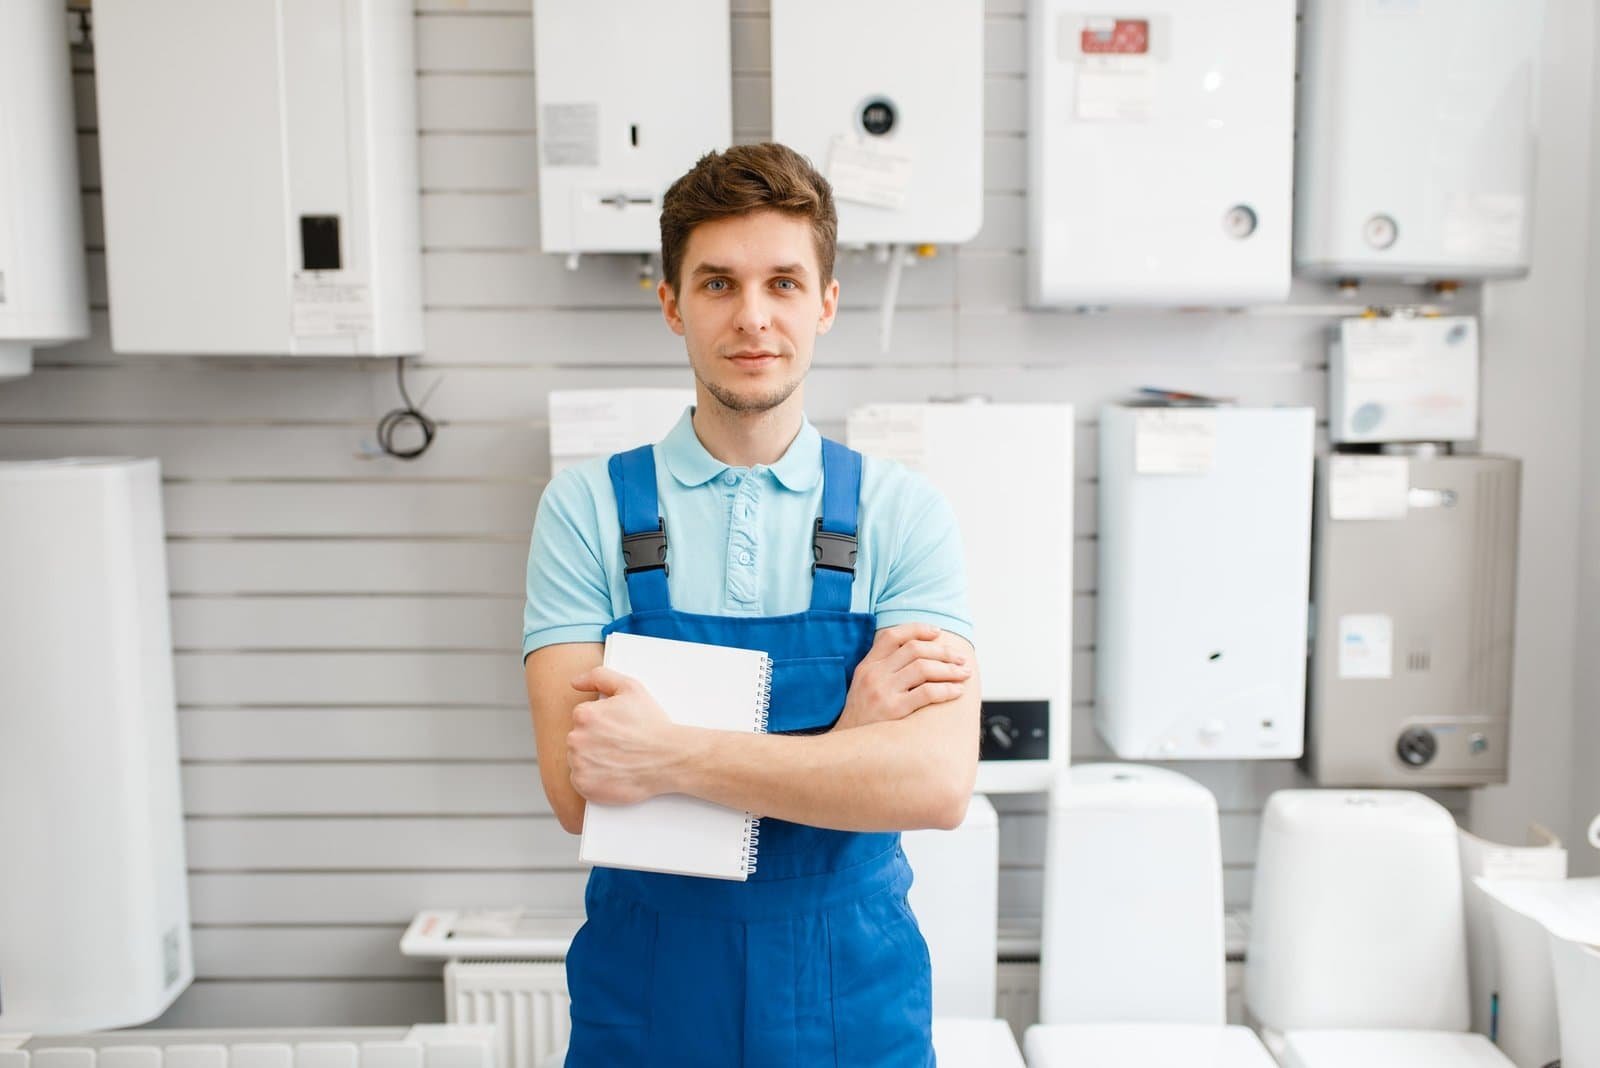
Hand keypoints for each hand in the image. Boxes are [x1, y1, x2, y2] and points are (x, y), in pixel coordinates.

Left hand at [566, 666, 683, 804]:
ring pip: (579, 759)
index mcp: (584, 714)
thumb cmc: (652, 725)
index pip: (583, 718)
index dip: (603, 722)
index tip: (618, 729)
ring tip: (619, 759)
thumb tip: (575, 682)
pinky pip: (581, 781)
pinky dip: (594, 779)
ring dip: (594, 760)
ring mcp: (579, 764)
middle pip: (579, 738)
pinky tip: (614, 772)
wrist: (668, 758)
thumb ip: (599, 677)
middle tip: (621, 745)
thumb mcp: (630, 688)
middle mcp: (576, 739)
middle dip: (596, 741)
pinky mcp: (584, 785)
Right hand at [834, 623, 972, 730]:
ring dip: (950, 669)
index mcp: (867, 665)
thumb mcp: (864, 686)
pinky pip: (927, 693)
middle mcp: (874, 674)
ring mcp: (883, 691)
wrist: (847, 746)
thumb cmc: (863, 718)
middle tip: (961, 659)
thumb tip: (917, 653)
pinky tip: (957, 691)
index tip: (938, 632)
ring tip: (964, 674)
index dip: (918, 630)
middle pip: (915, 650)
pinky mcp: (894, 710)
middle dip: (943, 652)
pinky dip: (946, 690)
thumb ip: (884, 668)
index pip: (893, 636)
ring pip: (924, 668)